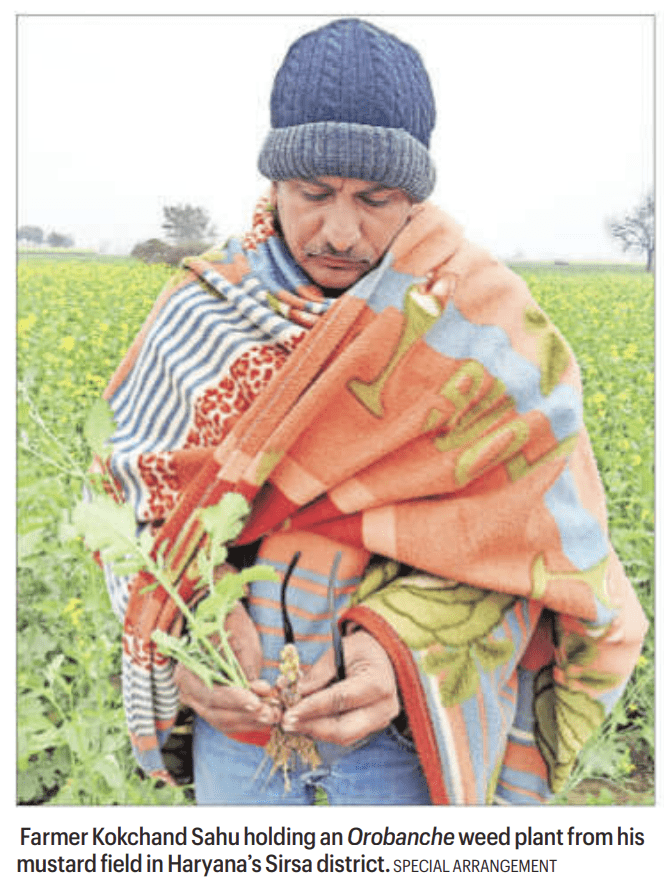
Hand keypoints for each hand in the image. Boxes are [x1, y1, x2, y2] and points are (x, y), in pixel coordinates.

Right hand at [173, 601, 279, 733]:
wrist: (223, 619)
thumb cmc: (230, 625)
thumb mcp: (239, 640)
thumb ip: (247, 668)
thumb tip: (259, 691)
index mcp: (187, 670)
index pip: (209, 694)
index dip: (233, 701)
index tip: (256, 702)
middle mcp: (188, 690)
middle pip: (214, 712)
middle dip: (245, 715)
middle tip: (270, 713)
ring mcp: (199, 700)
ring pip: (222, 720)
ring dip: (249, 721)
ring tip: (273, 715)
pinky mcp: (213, 705)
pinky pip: (227, 720)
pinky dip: (246, 721)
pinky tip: (264, 717)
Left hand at [280, 629, 399, 745]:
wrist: (384, 657)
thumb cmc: (362, 650)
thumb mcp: (340, 649)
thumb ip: (320, 671)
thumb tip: (299, 692)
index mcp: (378, 683)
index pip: (340, 700)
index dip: (312, 708)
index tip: (289, 712)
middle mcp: (383, 708)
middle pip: (343, 729)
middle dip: (312, 727)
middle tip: (286, 723)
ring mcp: (380, 721)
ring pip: (343, 737)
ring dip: (314, 732)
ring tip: (292, 723)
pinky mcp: (373, 728)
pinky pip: (346, 735)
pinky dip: (323, 731)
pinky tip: (305, 723)